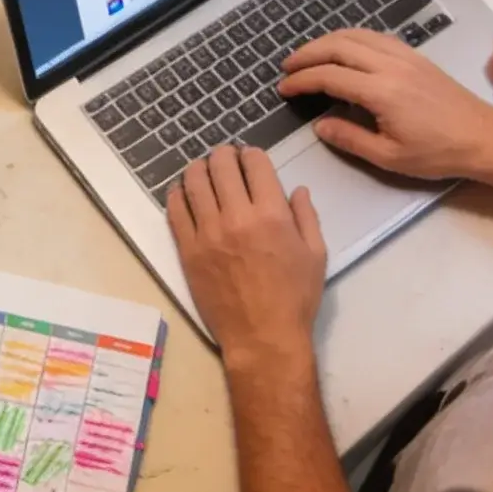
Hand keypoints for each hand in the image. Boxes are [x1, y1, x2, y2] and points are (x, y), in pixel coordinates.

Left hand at [168, 147, 325, 364]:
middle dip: (224, 155)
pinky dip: (177, 194)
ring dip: (198, 168)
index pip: (255, 164)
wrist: (262, 337)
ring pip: (194, 182)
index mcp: (272, 215)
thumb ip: (307, 216)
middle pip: (221, 166)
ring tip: (202, 168)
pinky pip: (175, 211)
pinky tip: (182, 191)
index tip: (249, 157)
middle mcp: (237, 217)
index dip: (252, 154)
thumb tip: (297, 189)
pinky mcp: (188, 250)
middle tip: (224, 158)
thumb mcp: (316, 255)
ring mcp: (208, 233)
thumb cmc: (295, 298)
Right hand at [278, 30, 492, 186]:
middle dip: (307, 53)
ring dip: (327, 41)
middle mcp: (391, 66)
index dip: (302, 80)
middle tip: (287, 67)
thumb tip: (320, 125)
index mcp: (381, 91)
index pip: (330, 76)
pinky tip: (344, 49)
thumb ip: (351, 139)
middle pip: (338, 46)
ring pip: (357, 35)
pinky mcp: (416, 56)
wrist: (483, 138)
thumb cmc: (437, 154)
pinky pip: (376, 36)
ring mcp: (405, 56)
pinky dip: (352, 38)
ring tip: (309, 55)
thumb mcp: (389, 157)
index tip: (283, 88)